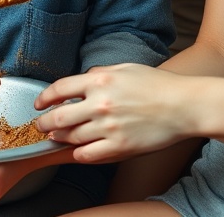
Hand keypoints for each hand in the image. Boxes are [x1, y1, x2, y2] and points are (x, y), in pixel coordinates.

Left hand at [34, 63, 194, 161]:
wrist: (185, 106)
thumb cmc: (158, 85)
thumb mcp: (125, 68)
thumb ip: (100, 71)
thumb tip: (83, 77)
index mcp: (100, 80)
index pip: (59, 89)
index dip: (44, 98)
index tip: (39, 104)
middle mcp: (100, 103)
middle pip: (59, 117)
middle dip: (44, 123)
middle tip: (40, 125)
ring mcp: (109, 127)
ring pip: (71, 137)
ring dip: (59, 139)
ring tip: (56, 138)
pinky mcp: (120, 146)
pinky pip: (88, 155)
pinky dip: (78, 154)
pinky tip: (76, 151)